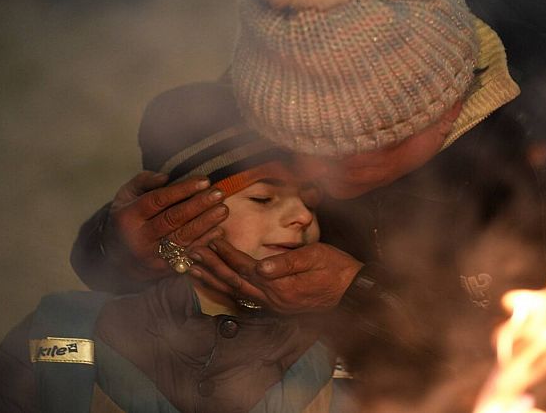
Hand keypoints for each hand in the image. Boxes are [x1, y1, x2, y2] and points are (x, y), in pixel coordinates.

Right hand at [102, 171, 228, 281]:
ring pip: (182, 238)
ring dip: (206, 224)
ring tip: (223, 209)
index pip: (158, 200)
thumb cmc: (127, 219)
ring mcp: (151, 257)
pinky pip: (187, 255)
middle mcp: (138, 238)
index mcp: (128, 217)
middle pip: (172, 219)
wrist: (115, 258)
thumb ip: (144, 182)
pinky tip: (219, 231)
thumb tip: (166, 176)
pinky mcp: (163, 270)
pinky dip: (204, 243)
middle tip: (219, 193)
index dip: (182, 189)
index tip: (204, 180)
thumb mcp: (126, 197)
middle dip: (198, 205)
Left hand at [190, 239, 363, 313]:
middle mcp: (274, 300)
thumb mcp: (316, 257)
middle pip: (235, 282)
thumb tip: (261, 266)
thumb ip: (287, 262)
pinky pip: (246, 298)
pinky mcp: (278, 307)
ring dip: (215, 280)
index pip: (246, 267)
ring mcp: (275, 306)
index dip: (227, 253)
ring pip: (237, 293)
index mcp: (282, 286)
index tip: (212, 239)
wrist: (354, 291)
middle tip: (191, 252)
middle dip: (212, 267)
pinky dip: (228, 288)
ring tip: (195, 269)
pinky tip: (219, 282)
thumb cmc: (337, 268)